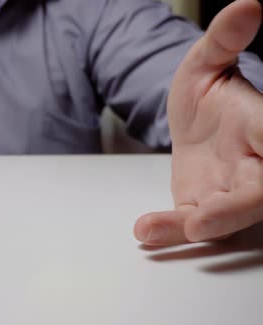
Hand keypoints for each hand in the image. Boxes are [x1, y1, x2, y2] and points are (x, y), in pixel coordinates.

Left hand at [135, 0, 262, 245]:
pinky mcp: (201, 207)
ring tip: (150, 229)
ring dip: (188, 227)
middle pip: (255, 196)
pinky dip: (168, 229)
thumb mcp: (207, 63)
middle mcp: (256, 166)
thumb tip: (247, 5)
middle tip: (200, 219)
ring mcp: (229, 192)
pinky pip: (188, 223)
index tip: (262, 162)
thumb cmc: (209, 95)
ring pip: (221, 218)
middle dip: (231, 211)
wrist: (192, 123)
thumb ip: (223, 41)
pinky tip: (145, 231)